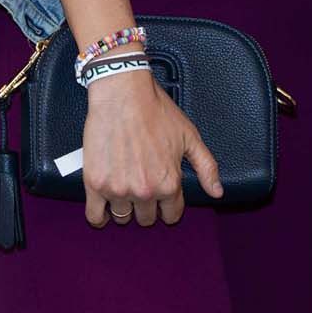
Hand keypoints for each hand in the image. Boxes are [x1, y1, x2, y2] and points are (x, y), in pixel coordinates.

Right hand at [81, 68, 220, 228]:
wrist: (122, 94)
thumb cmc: (156, 111)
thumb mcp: (190, 137)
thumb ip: (206, 167)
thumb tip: (217, 192)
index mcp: (169, 183)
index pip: (171, 214)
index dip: (168, 206)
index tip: (162, 198)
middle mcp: (144, 191)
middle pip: (146, 218)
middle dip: (146, 206)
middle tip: (141, 188)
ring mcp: (118, 189)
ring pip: (122, 217)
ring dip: (124, 208)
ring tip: (124, 190)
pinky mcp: (95, 184)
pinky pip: (95, 216)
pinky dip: (99, 217)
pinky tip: (103, 211)